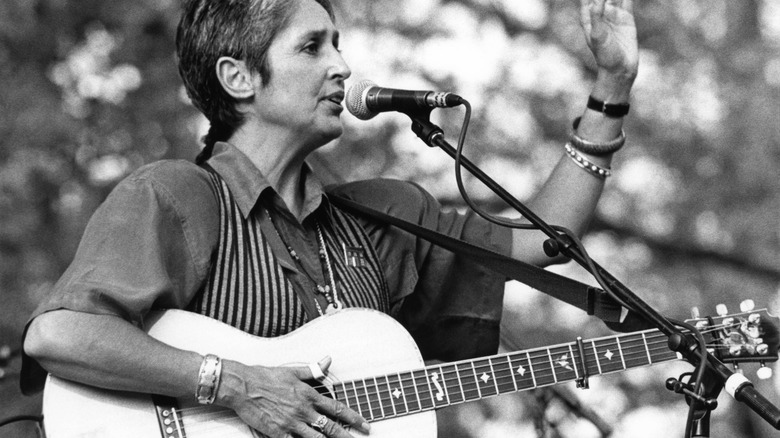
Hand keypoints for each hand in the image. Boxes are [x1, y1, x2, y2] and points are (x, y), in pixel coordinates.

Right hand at [216, 357, 369, 437]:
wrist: (243, 386)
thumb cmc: (265, 376)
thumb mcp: (293, 371)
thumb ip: (313, 370)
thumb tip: (328, 361)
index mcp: (308, 394)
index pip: (337, 408)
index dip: (353, 417)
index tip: (364, 424)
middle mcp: (302, 410)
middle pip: (331, 427)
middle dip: (347, 436)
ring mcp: (291, 423)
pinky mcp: (278, 433)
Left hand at [579, 0, 638, 78]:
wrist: (621, 69)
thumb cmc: (605, 56)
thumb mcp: (598, 37)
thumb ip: (596, 18)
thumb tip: (595, 1)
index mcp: (589, 19)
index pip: (587, 0)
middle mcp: (601, 15)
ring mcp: (614, 16)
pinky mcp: (626, 18)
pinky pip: (627, 1)